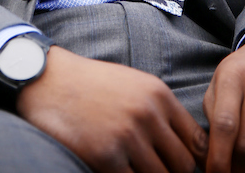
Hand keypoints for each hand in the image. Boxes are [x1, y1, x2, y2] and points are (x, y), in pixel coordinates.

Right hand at [17, 45, 208, 171]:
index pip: (198, 141)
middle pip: (183, 165)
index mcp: (159, 95)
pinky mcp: (105, 156)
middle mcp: (148, 114)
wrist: (47, 80)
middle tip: (158, 172)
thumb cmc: (92, 85)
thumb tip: (186, 146)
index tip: (183, 168)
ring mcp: (127, 136)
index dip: (196, 162)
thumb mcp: (134, 85)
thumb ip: (161, 111)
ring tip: (136, 171)